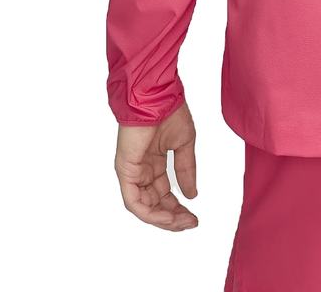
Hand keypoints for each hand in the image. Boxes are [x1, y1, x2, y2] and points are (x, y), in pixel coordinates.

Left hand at [114, 99, 198, 230]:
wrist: (157, 97)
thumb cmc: (170, 112)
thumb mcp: (184, 144)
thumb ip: (186, 170)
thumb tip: (192, 194)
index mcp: (154, 163)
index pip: (164, 193)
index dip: (178, 207)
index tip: (194, 215)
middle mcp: (142, 171)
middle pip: (155, 204)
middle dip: (173, 216)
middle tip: (191, 223)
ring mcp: (132, 172)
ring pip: (144, 207)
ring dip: (163, 219)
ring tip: (182, 222)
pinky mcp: (125, 172)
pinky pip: (134, 201)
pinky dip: (150, 213)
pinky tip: (167, 217)